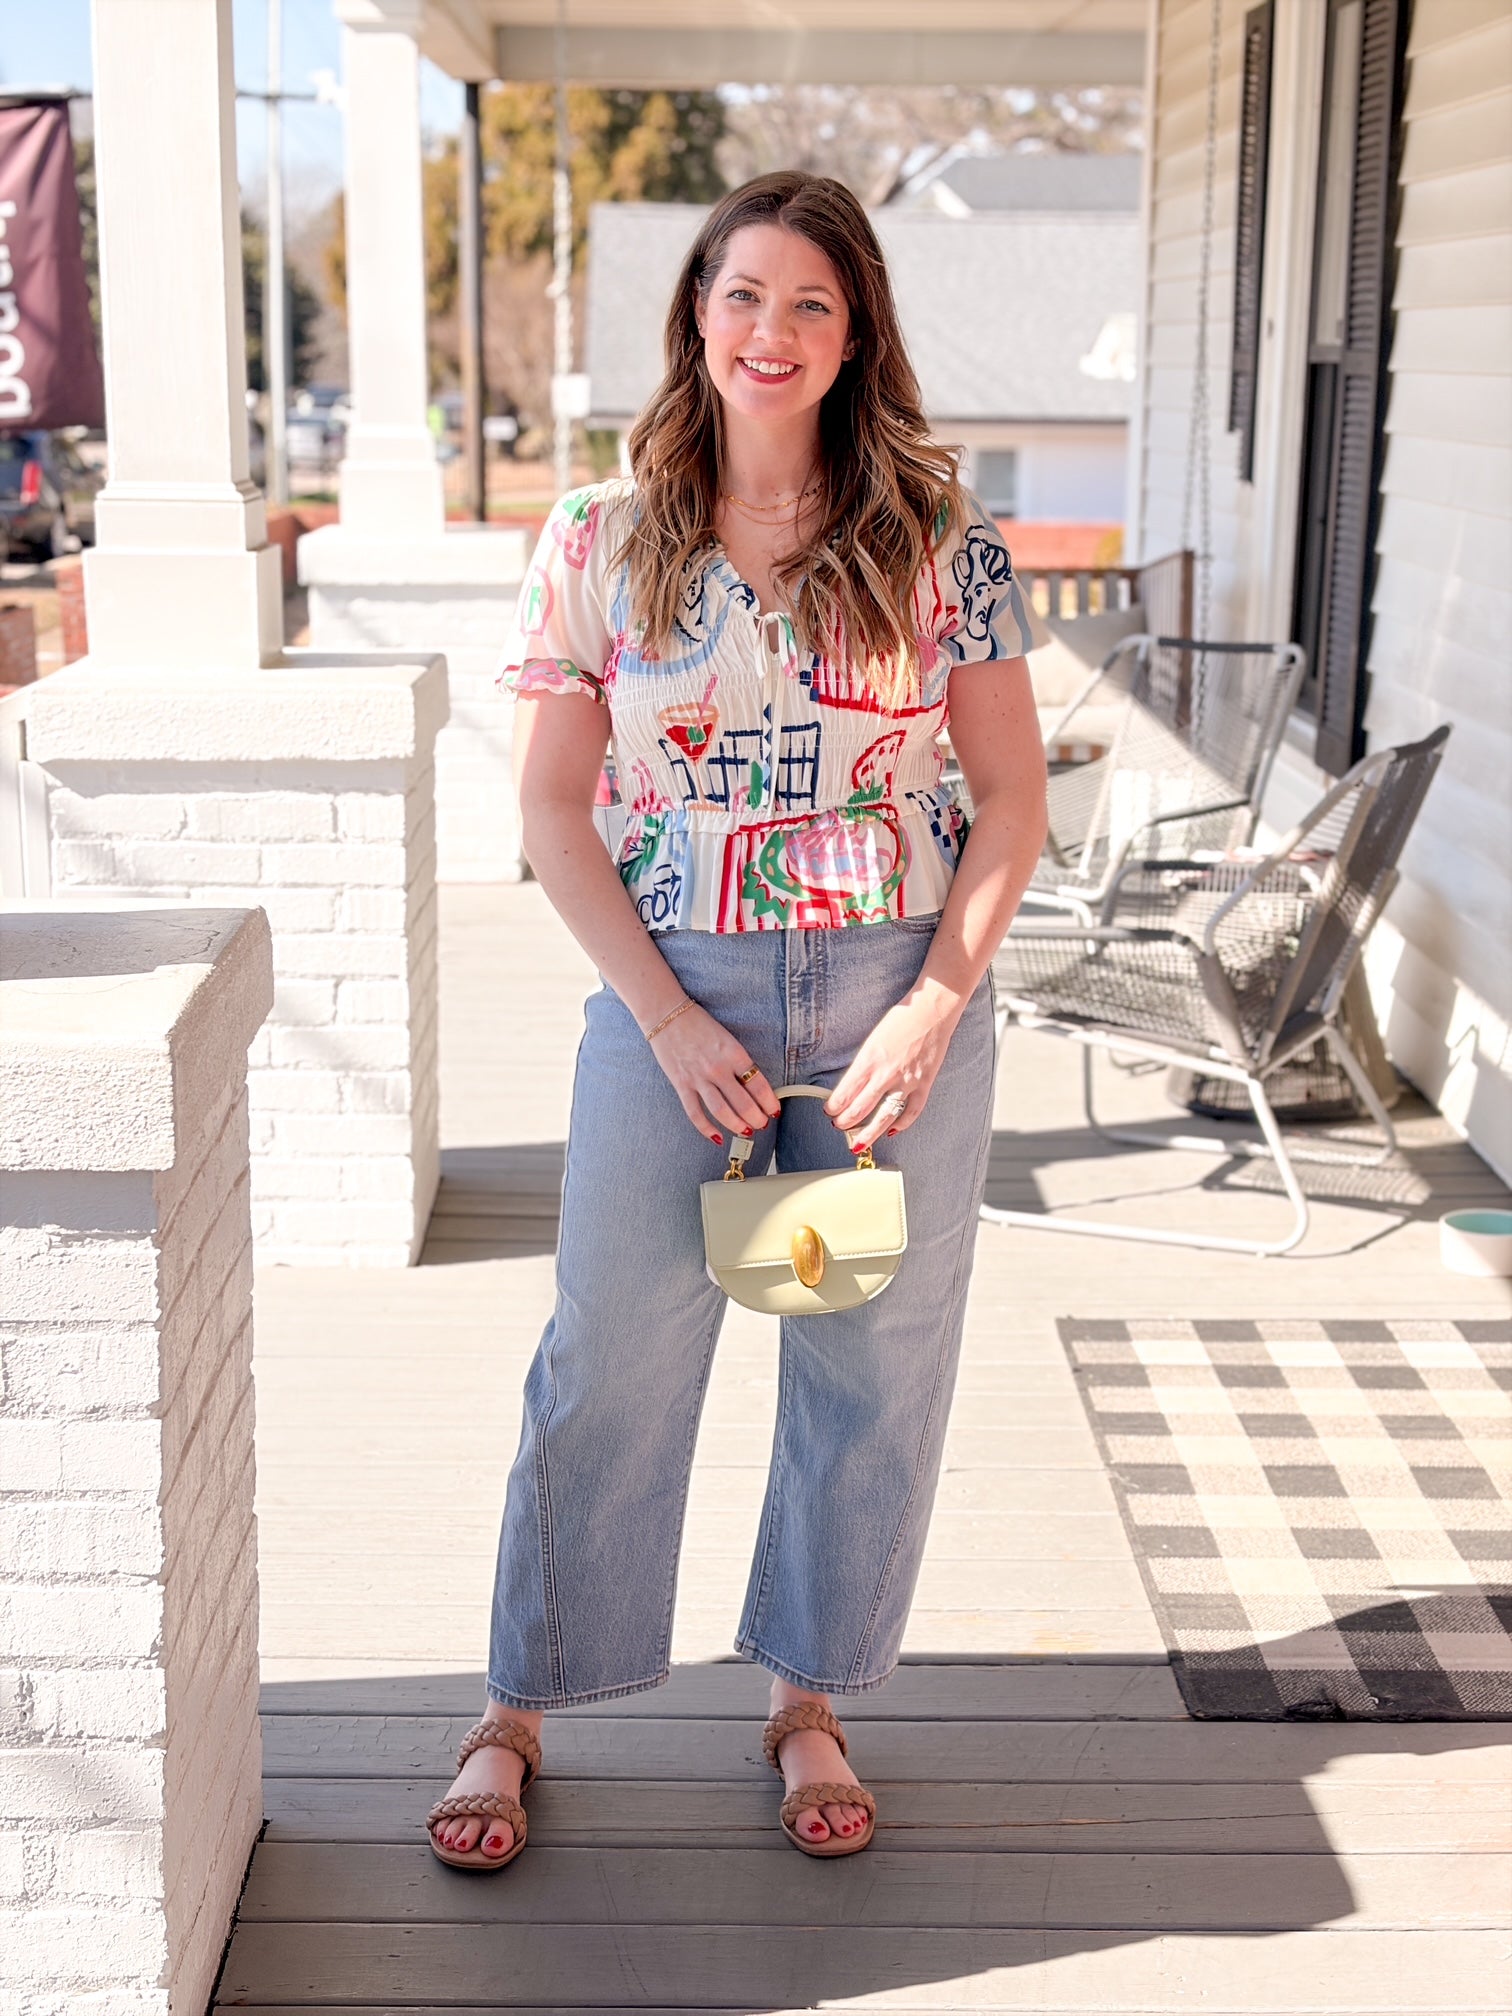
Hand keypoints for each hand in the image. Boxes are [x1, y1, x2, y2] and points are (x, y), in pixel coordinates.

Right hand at [648, 1001, 781, 1144]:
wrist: (667, 1014)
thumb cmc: (699, 1024)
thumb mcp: (727, 1039)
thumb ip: (739, 1062)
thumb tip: (752, 1086)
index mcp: (734, 1053)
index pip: (759, 1085)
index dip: (770, 1103)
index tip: (774, 1111)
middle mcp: (718, 1068)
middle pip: (744, 1103)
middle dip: (757, 1118)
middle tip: (762, 1124)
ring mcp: (698, 1077)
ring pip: (722, 1112)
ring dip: (737, 1126)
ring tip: (746, 1132)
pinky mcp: (681, 1084)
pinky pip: (695, 1113)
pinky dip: (706, 1129)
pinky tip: (716, 1137)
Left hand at [824, 994, 960, 1147]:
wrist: (931, 1011)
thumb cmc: (901, 1020)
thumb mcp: (873, 1040)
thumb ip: (863, 1065)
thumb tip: (853, 1086)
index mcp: (869, 1060)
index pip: (845, 1092)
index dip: (834, 1106)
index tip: (829, 1110)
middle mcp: (886, 1074)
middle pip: (860, 1109)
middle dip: (845, 1122)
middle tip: (838, 1126)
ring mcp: (907, 1081)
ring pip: (884, 1117)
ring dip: (869, 1133)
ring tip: (859, 1143)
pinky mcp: (924, 1084)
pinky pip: (911, 1112)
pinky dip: (901, 1125)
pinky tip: (892, 1130)